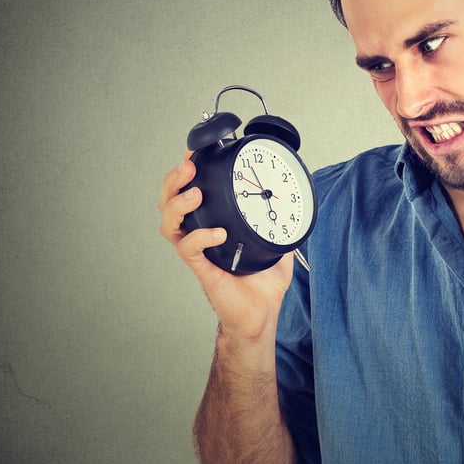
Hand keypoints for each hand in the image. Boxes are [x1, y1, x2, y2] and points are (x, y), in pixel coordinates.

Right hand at [158, 150, 294, 341]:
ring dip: (178, 204)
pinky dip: (200, 237)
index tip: (195, 150)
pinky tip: (217, 232)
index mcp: (213, 222)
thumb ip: (281, 217)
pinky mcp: (202, 269)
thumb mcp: (277, 239)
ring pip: (170, 224)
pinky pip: (189, 250)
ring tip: (194, 193)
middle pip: (169, 202)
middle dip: (173, 181)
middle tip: (188, 167)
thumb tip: (293, 196)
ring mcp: (198, 251)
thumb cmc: (263, 280)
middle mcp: (200, 234)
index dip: (187, 170)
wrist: (262, 313)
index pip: (191, 191)